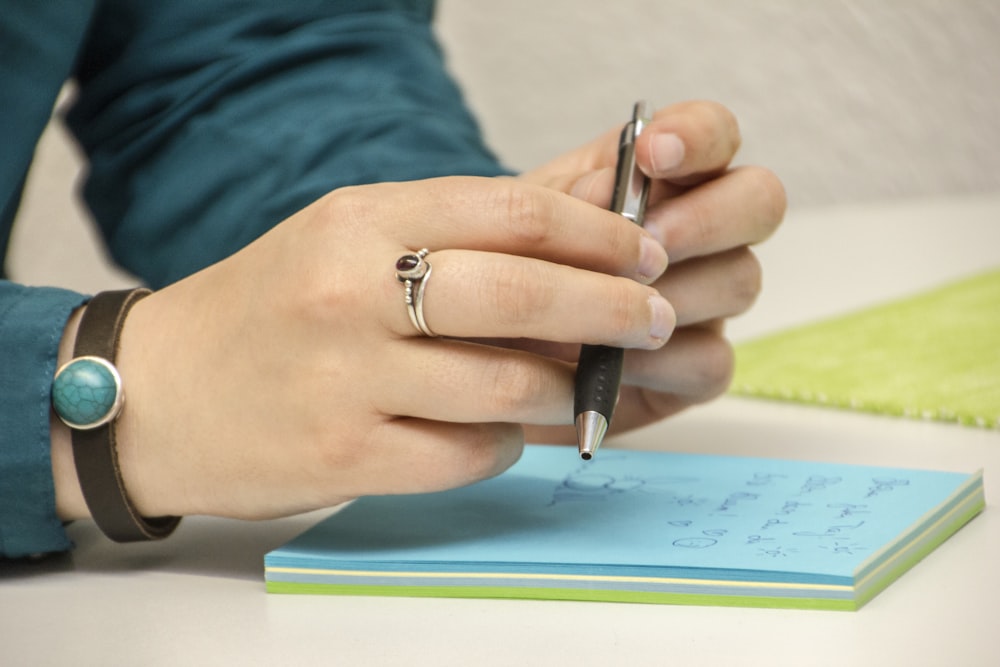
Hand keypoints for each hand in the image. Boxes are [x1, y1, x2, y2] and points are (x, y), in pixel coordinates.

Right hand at [54, 176, 674, 520]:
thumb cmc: (272, 307)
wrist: (161, 389)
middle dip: (614, 310)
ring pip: (506, 386)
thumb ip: (450, 238)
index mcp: (363, 220)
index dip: (599, 234)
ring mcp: (348, 378)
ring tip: (578, 384)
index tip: (645, 253)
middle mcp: (354, 291)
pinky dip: (504, 443)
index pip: (514, 212)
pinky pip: (468, 453)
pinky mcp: (345, 454)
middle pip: (524, 295)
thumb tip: (575, 258)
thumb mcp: (346, 238)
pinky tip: (498, 431)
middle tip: (654, 318)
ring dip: (565, 388)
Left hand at [519, 100, 785, 442]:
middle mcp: (696, 232)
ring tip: (613, 310)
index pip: (714, 133)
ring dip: (679, 292)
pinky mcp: (693, 367)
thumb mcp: (517, 224)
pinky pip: (713, 360)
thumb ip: (563, 200)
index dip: (699, 135)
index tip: (653, 153)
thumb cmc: (502, 270)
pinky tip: (612, 365)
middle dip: (708, 218)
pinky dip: (663, 361)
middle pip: (760, 200)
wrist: (478, 354)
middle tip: (651, 242)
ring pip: (742, 280)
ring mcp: (703, 300)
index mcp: (658, 177)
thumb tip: (607, 188)